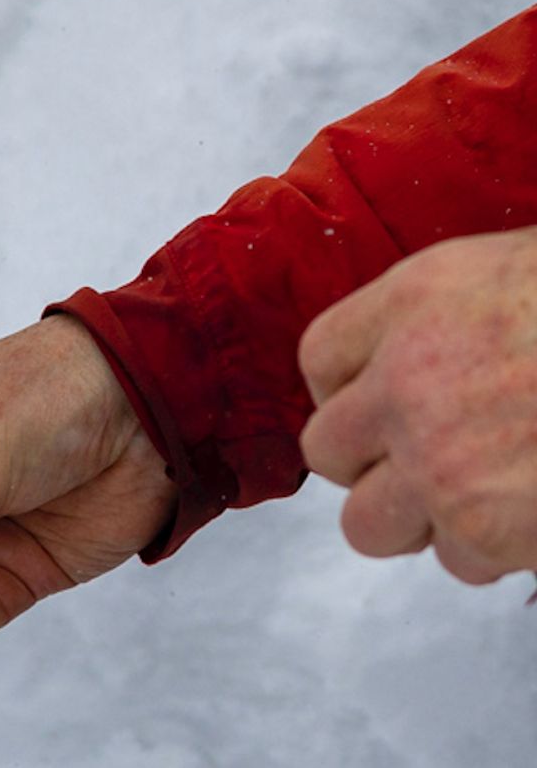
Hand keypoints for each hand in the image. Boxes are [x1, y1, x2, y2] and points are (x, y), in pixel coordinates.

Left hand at [299, 225, 536, 583]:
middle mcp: (404, 383)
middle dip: (372, 465)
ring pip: (373, 524)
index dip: (348, 390)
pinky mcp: (482, 527)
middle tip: (425, 464)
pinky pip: (457, 561)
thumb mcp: (509, 274)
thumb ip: (447, 318)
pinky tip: (532, 514)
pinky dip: (493, 552)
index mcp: (411, 303)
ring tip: (486, 498)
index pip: (321, 359)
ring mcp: (436, 461)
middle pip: (328, 451)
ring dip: (422, 519)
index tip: (377, 406)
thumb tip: (434, 361)